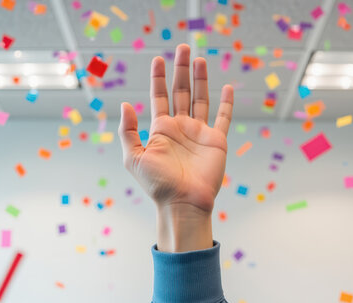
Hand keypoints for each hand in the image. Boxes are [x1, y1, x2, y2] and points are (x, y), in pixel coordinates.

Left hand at [119, 44, 233, 251]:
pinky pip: (223, 117)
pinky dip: (226, 103)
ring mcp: (199, 133)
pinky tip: (226, 87)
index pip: (159, 96)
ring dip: (200, 79)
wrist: (182, 203)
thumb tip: (126, 104)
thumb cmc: (157, 184)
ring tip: (200, 58)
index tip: (157, 58)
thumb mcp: (134, 157)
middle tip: (182, 48)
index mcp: (161, 129)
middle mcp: (180, 127)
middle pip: (181, 91)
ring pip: (200, 98)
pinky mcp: (216, 140)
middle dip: (181, 70)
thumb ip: (128, 131)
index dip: (158, 77)